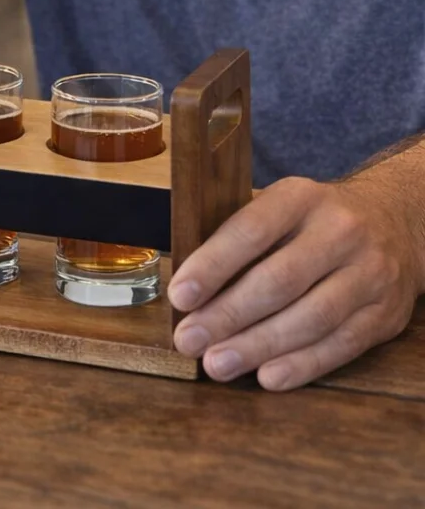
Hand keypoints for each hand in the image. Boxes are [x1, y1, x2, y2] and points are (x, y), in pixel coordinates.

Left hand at [168, 176, 421, 390]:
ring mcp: (370, 273)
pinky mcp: (386, 313)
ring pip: (310, 319)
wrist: (394, 223)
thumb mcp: (278, 207)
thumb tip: (186, 287)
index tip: (180, 296)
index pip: (250, 231)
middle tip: (189, 340)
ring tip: (216, 364)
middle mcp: (340, 231)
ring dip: (258, 347)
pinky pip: (341, 345)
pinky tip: (267, 376)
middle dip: (228, 315)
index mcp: (300, 197)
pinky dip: (301, 365)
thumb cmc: (311, 221)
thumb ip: (237, 237)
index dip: (212, 266)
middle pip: (278, 281)